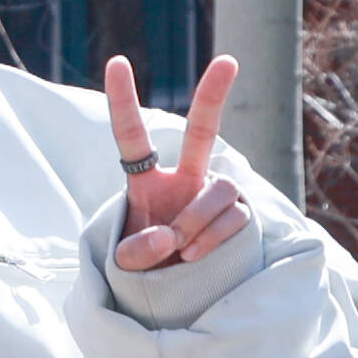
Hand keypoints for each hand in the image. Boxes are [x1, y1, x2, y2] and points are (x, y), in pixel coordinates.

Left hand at [108, 52, 253, 273]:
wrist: (180, 297)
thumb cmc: (147, 272)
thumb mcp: (126, 264)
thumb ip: (137, 250)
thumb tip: (169, 237)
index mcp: (146, 183)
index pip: (132, 136)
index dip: (123, 100)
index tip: (116, 61)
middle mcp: (184, 180)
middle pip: (201, 131)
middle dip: (213, 96)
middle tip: (229, 60)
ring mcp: (214, 196)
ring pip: (219, 188)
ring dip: (197, 220)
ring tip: (180, 250)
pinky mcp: (241, 215)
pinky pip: (234, 217)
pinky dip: (212, 239)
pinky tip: (195, 258)